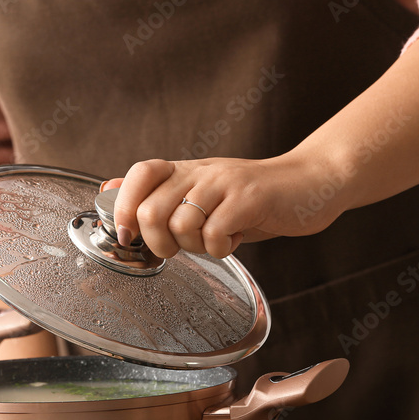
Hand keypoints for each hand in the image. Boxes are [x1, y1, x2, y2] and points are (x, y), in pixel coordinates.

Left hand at [102, 154, 346, 258]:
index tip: (127, 236)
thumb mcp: (199, 193)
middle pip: (151, 210)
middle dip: (159, 242)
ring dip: (195, 246)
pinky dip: (221, 248)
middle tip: (181, 247)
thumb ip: (156, 195)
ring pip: (181, 225)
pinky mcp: (249, 199)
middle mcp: (201, 172)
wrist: (311, 183)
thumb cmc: (252, 198)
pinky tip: (234, 239)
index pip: (139, 174)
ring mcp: (225, 183)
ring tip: (215, 239)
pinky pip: (215, 234)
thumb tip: (107, 190)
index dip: (122, 206)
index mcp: (184, 171)